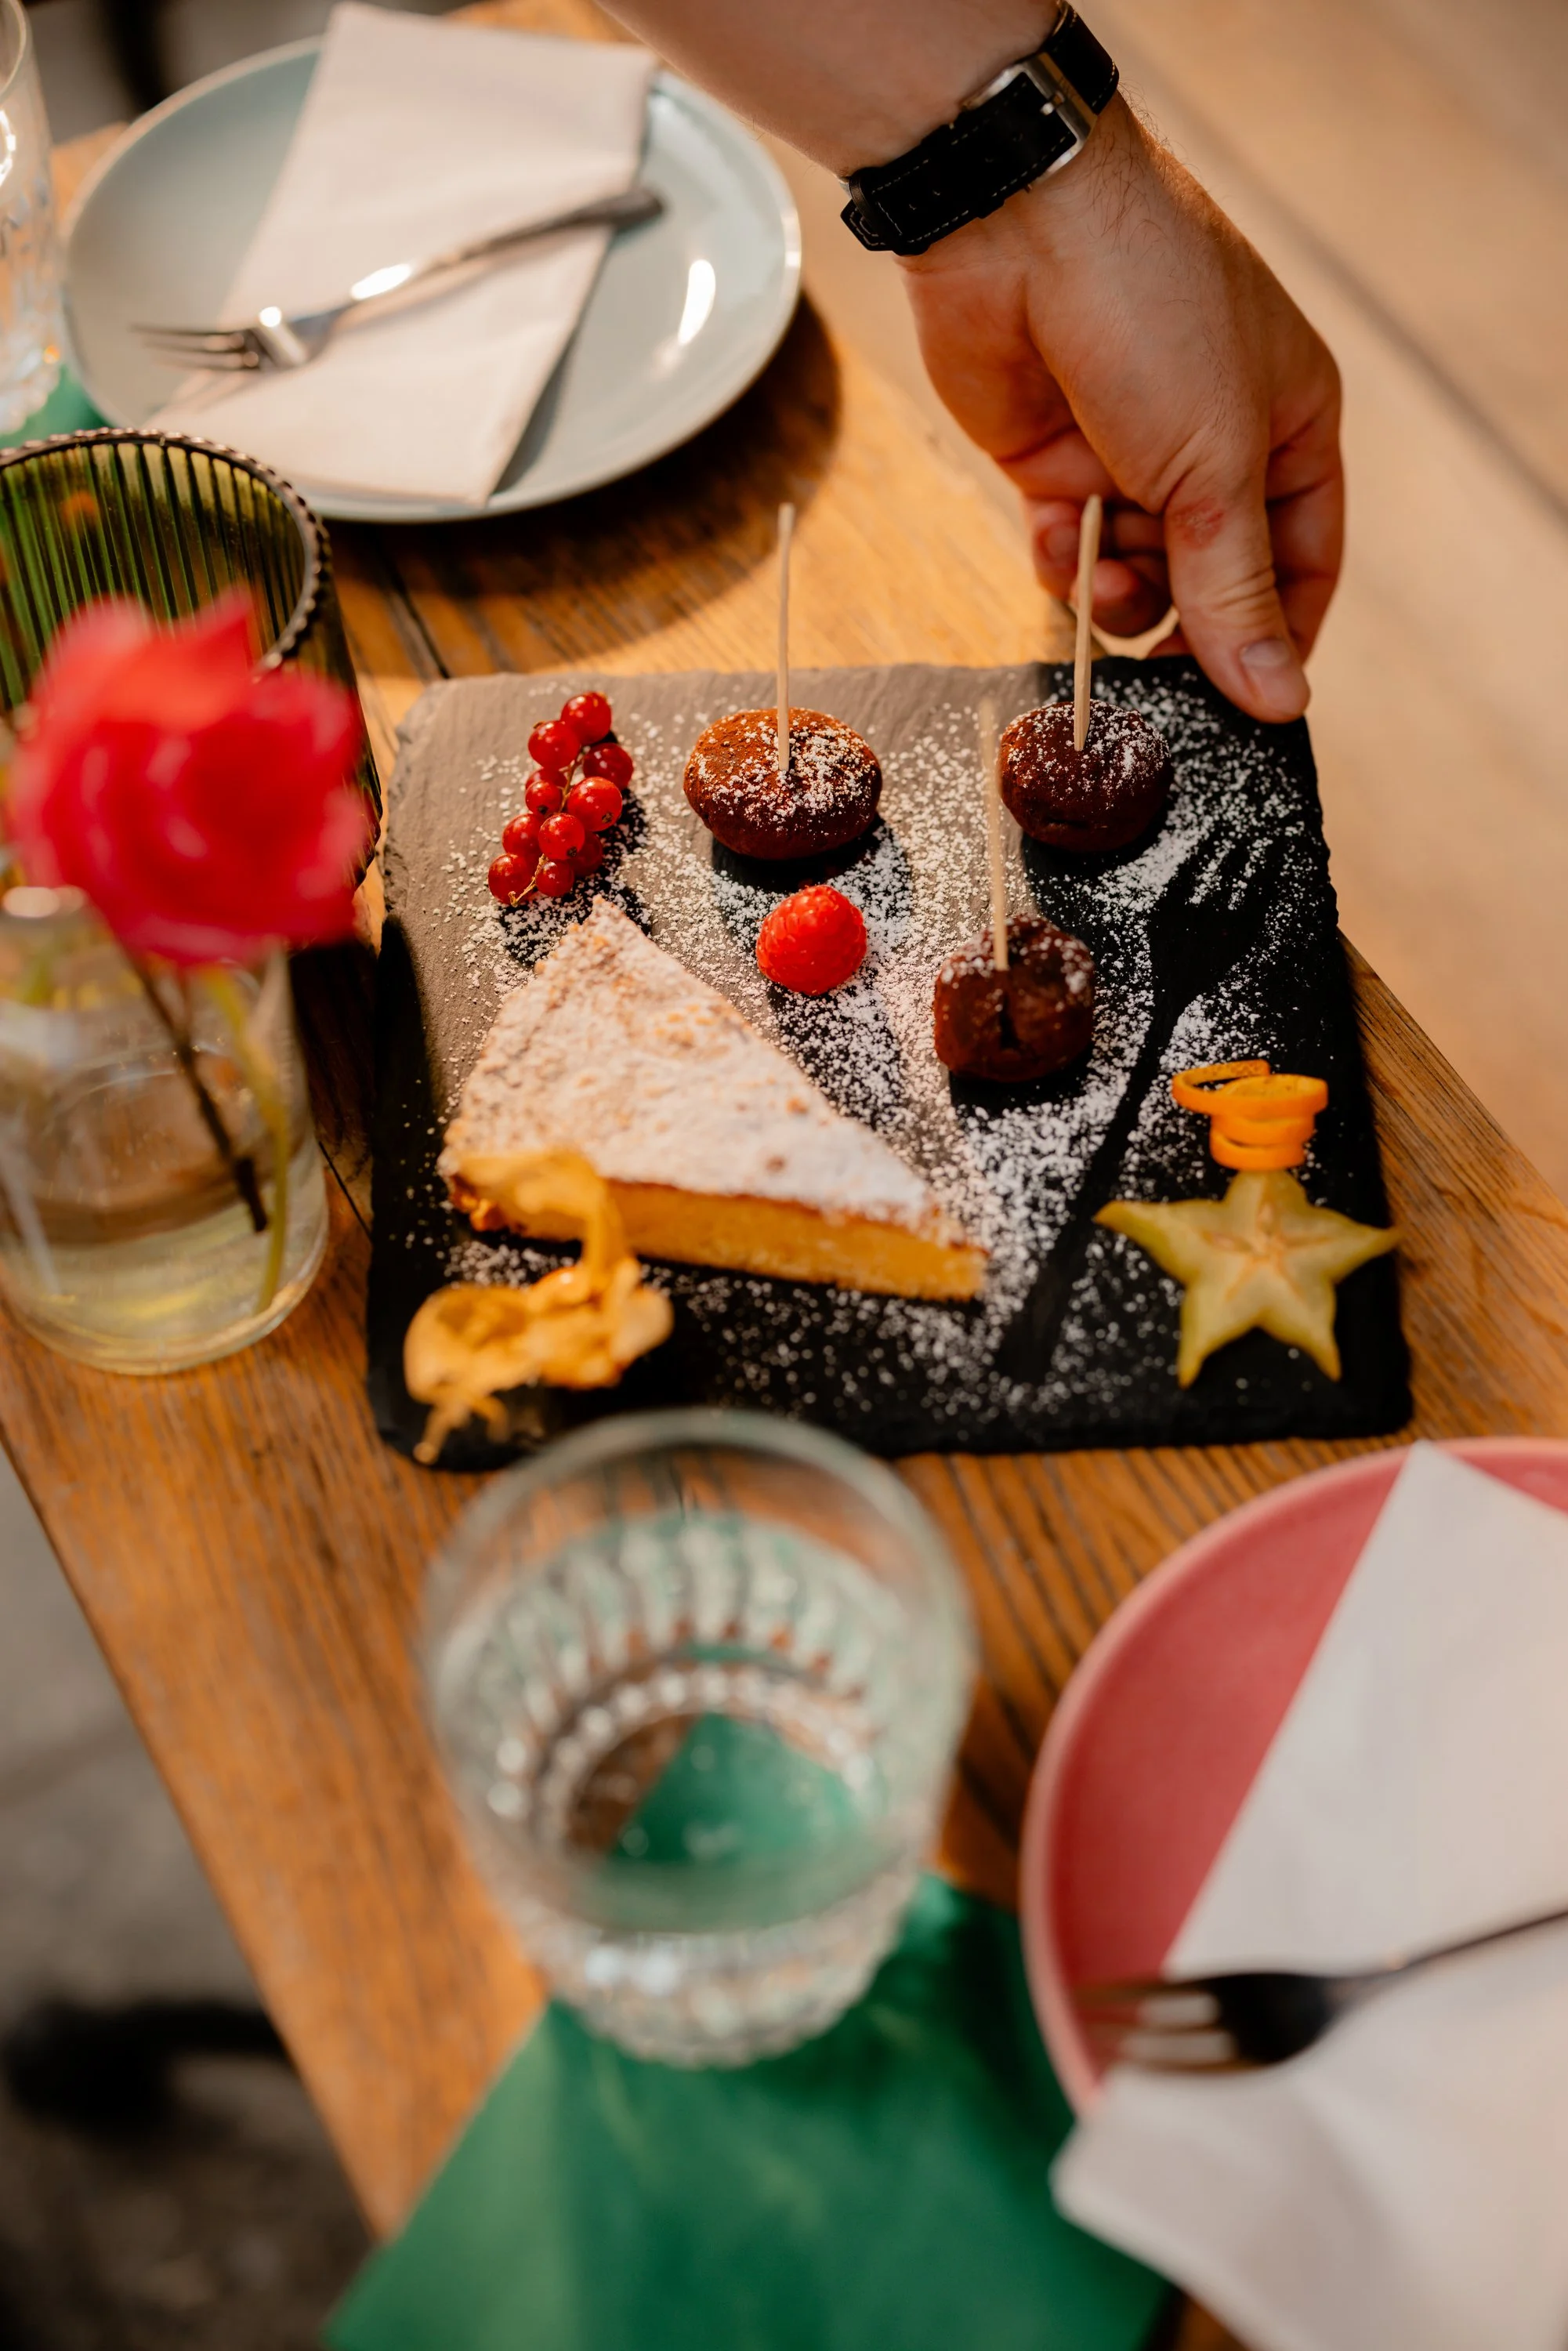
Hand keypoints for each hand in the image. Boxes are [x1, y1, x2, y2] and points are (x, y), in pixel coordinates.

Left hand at [898, 98, 1342, 721]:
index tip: (1247, 703)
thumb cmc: (1153, 313)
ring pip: (1138, 577)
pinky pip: (1073, 551)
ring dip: (1119, 594)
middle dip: (1183, 622)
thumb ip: (1236, 590)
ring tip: (1105, 573)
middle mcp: (1216, 447)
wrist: (1023, 228)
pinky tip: (1059, 533)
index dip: (1276, 636)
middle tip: (1157, 667)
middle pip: (1213, 582)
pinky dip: (1066, 558)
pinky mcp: (1057, 463)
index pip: (1303, 563)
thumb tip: (1280, 699)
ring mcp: (1131, 457)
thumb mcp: (1216, 464)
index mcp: (1290, 427)